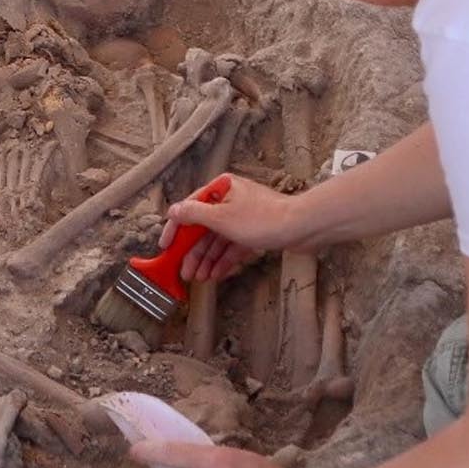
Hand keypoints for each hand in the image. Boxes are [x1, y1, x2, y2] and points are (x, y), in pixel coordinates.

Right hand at [164, 176, 307, 281]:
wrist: (302, 227)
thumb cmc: (263, 219)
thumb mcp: (221, 218)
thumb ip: (194, 215)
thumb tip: (173, 211)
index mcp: (220, 189)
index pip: (189, 209)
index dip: (176, 231)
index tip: (166, 248)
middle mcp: (230, 199)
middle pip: (204, 227)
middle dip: (193, 252)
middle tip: (184, 272)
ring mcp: (243, 216)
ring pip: (218, 239)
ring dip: (207, 259)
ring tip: (199, 278)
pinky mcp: (255, 231)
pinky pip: (233, 246)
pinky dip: (224, 260)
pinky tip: (215, 274)